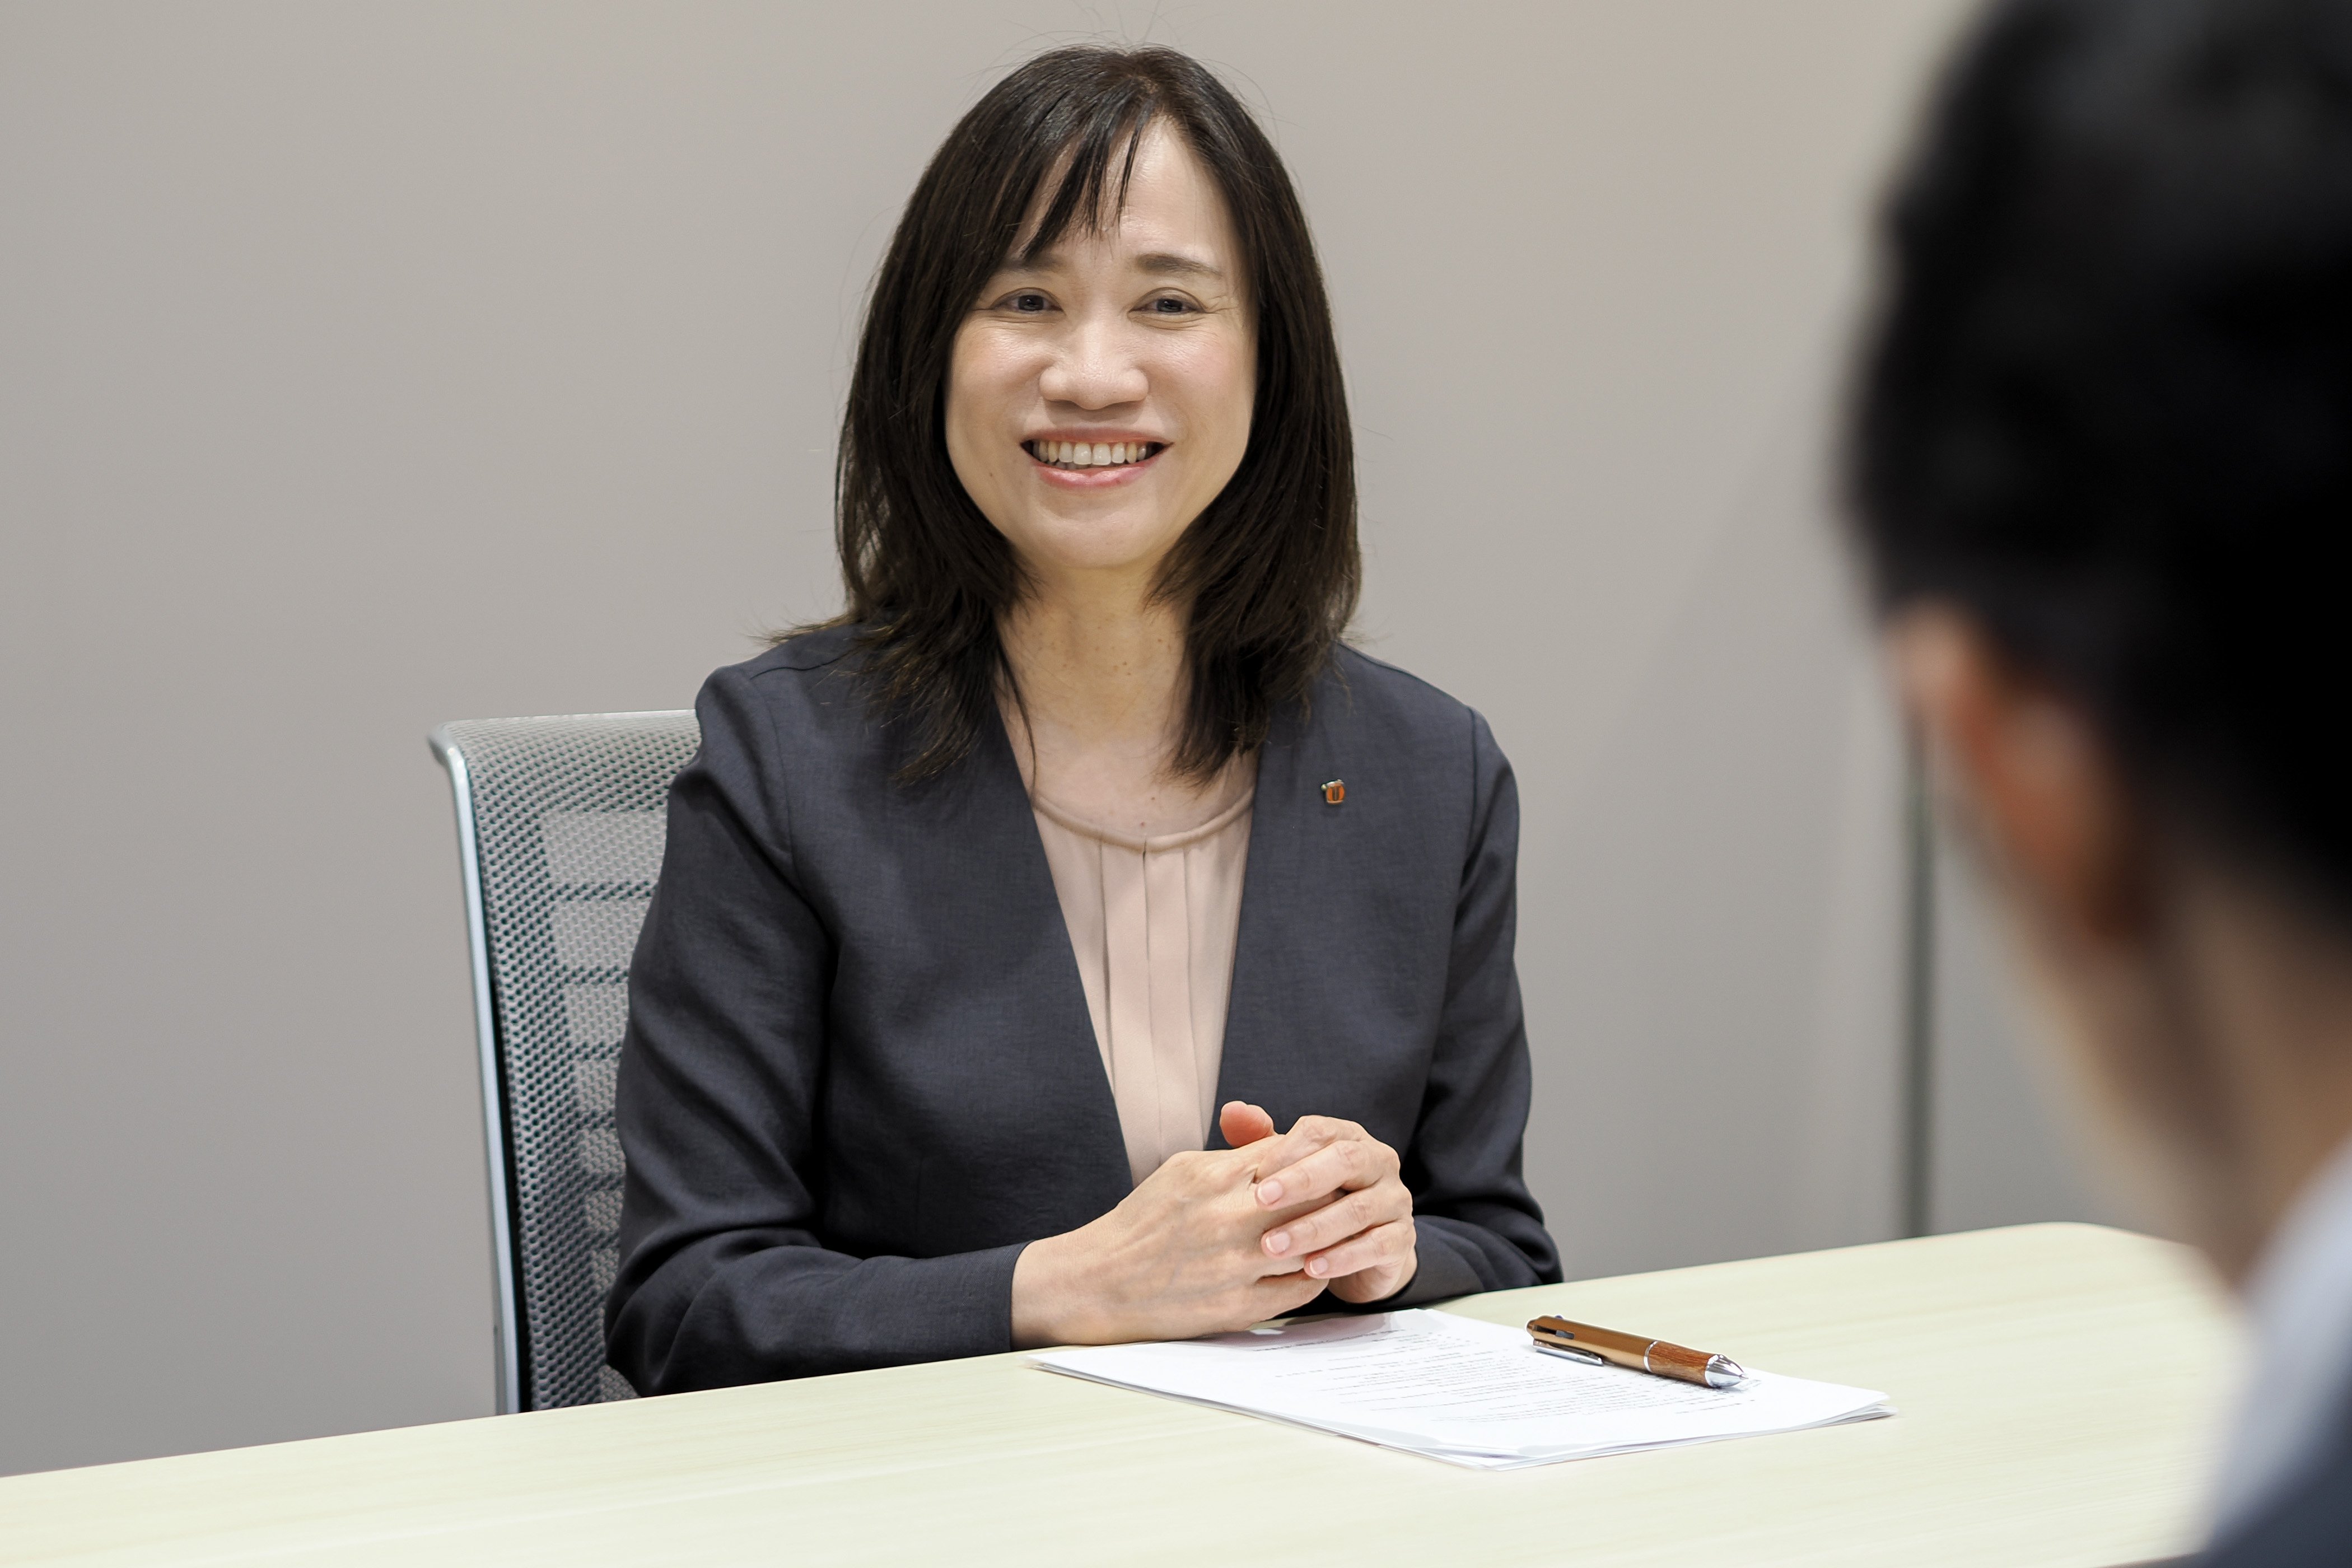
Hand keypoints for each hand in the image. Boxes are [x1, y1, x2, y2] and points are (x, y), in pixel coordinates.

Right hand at [1009, 1117, 1332, 1347]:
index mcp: (1213, 1177)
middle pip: (1311, 1199)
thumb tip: (1285, 1148)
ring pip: (1312, 1246)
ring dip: (1326, 1239)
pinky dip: (1314, 1276)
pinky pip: (1301, 1290)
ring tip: (1333, 1233)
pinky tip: (1313, 1267)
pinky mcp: (1238, 1307)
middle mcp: (1227, 1220)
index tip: (1325, 1166)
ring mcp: (1235, 1267)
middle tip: (1344, 1197)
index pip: (1291, 1156)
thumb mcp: (1183, 1170)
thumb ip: (1235, 1159)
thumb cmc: (1143, 1223)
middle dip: (1330, 1196)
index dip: (1314, 1161)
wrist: (1100, 1281)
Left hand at [1228, 1104, 1417, 1304]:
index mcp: (1349, 1138)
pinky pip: (1377, 1246)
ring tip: (1274, 1246)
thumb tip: (1232, 1111)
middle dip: (1301, 1180)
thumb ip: (1260, 1142)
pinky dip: (1343, 1258)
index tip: (1254, 1176)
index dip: (1286, 1150)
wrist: (1362, 1252)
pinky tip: (1311, 1268)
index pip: (1320, 1131)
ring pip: (1358, 1209)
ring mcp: (1395, 1200)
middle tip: (1261, 1201)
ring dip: (1313, 1228)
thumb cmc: (1317, 1202)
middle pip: (1346, 1160)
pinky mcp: (1402, 1239)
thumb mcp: (1288, 1172)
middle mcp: (1378, 1162)